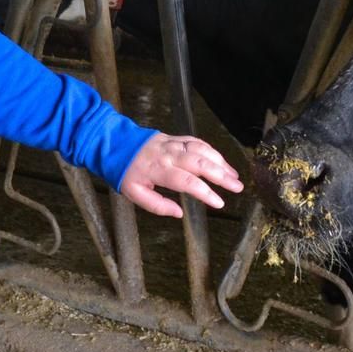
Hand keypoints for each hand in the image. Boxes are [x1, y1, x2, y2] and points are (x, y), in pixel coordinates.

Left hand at [118, 132, 243, 218]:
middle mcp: (169, 155)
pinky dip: (212, 151)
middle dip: (222, 175)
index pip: (188, 182)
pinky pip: (197, 142)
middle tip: (238, 187)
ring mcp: (173, 144)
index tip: (219, 203)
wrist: (114, 143)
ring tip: (234, 176)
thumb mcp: (133, 194)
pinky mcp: (175, 138)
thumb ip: (156, 205)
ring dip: (221, 162)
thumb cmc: (124, 172)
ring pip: (202, 150)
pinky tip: (220, 161)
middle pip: (200, 163)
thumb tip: (179, 213)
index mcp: (158, 170)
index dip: (206, 193)